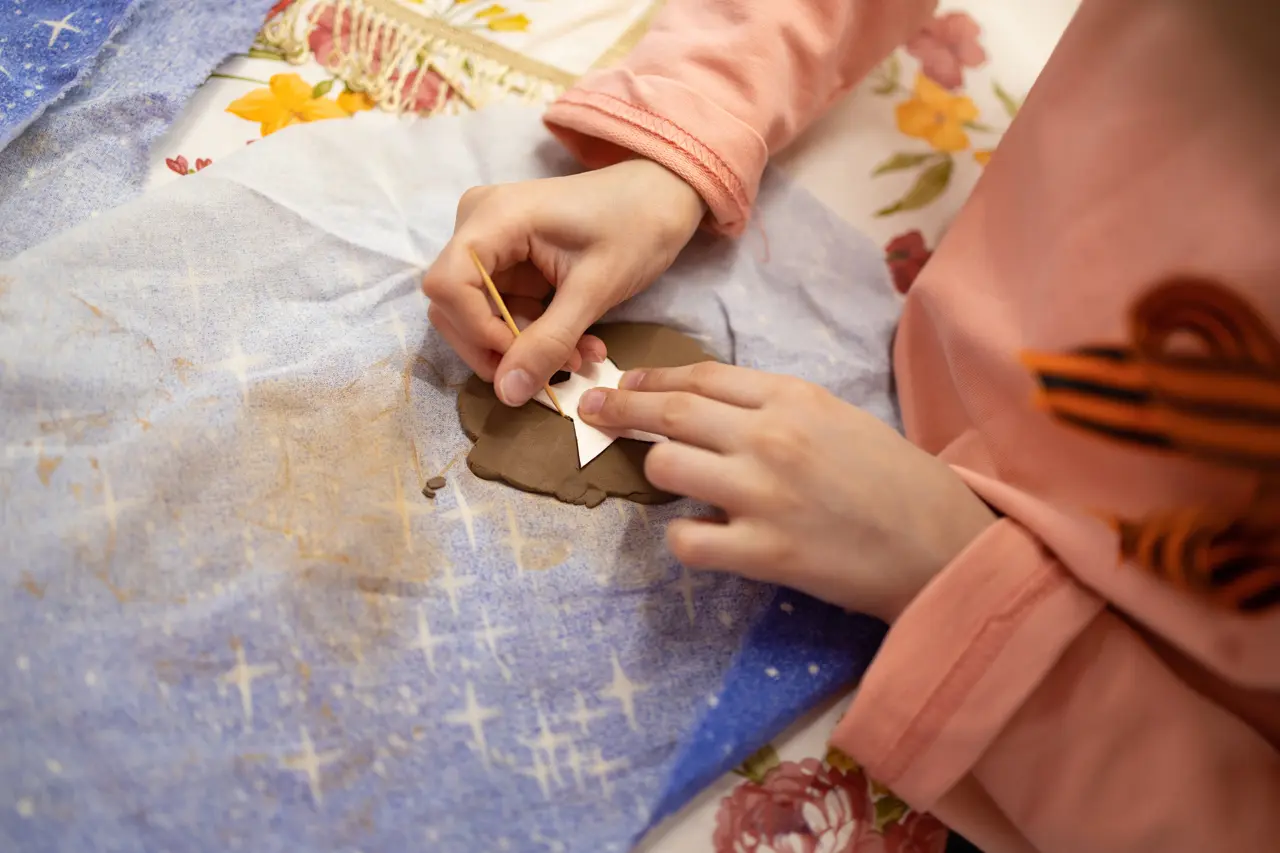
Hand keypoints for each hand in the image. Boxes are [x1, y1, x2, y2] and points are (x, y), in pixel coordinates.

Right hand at [423, 159, 706, 406]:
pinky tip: (577, 345)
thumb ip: (549, 342)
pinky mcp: (507, 261)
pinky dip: (534, 336)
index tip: (522, 359)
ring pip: (477, 316)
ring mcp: (491, 244)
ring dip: (522, 348)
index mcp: (494, 217)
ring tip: (578, 359)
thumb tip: (508, 393)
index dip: (477, 332)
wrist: (661, 197)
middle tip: (553, 371)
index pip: (448, 286)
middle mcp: (478, 226)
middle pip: (453, 306)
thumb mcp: (595, 290)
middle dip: (500, 348)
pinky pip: (502, 311)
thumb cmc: (636, 225)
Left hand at [577, 363, 996, 621]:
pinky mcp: (764, 553)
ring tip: (675, 484)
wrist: (940, 541)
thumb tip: (705, 404)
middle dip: (620, 409)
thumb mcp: (836, 416)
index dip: (653, 377)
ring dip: (657, 473)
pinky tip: (703, 536)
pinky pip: (687, 539)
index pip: (701, 375)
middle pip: (669, 413)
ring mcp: (763, 494)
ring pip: (665, 467)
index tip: (626, 382)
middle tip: (594, 412)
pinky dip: (684, 537)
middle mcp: (770, 437)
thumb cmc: (892, 477)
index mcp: (792, 397)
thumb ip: (773, 406)